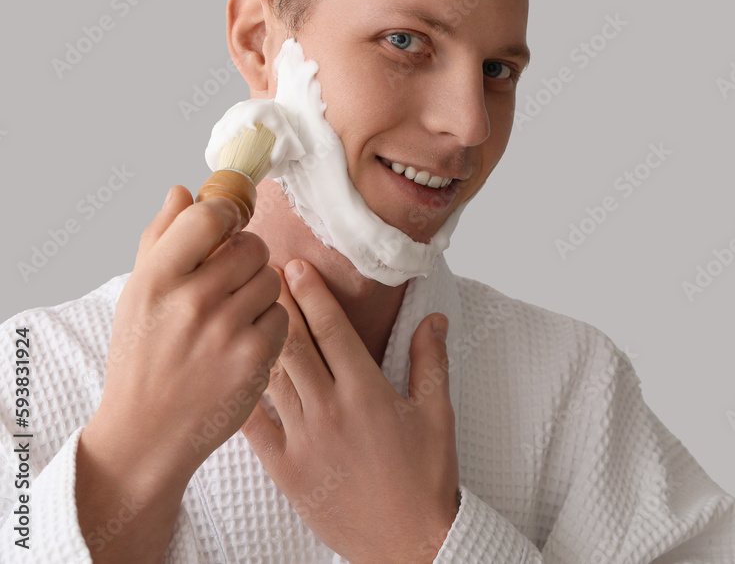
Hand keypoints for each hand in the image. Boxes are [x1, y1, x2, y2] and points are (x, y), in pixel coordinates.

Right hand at [85, 185, 287, 482]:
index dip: (225, 215)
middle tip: (230, 279)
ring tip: (233, 314)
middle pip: (252, 246)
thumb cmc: (142, 357)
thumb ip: (160, 238)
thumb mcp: (136, 295)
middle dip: (246, 257)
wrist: (147, 431)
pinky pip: (281, 315)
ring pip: (272, 280)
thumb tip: (183, 191)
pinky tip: (243, 341)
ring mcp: (227, 329)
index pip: (208, 217)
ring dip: (259, 291)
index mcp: (156, 278)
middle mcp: (192, 300)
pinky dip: (268, 325)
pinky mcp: (255, 356)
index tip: (225, 227)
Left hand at [241, 259, 459, 563]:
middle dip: (276, 304)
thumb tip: (434, 319)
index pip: (333, 330)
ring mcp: (304, 439)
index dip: (313, 294)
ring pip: (273, 377)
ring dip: (257, 341)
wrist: (407, 541)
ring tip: (242, 312)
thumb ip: (430, 361)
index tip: (296, 266)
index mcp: (367, 391)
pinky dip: (243, 398)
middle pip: (295, 344)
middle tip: (260, 274)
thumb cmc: (426, 477)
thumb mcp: (437, 414)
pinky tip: (229, 373)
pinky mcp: (287, 469)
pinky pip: (256, 427)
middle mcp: (330, 409)